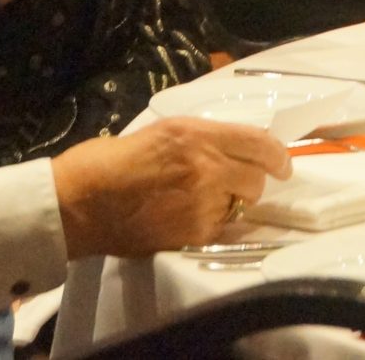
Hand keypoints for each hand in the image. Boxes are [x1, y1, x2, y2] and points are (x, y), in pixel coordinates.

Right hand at [50, 117, 290, 256]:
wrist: (81, 201)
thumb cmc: (113, 160)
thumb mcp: (163, 131)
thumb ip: (201, 139)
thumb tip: (234, 149)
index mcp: (197, 134)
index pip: (259, 142)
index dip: (277, 155)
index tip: (282, 164)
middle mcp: (206, 165)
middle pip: (256, 178)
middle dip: (250, 181)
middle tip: (234, 184)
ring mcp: (201, 202)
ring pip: (239, 205)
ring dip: (228, 203)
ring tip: (196, 201)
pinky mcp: (193, 233)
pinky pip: (219, 228)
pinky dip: (210, 224)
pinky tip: (183, 217)